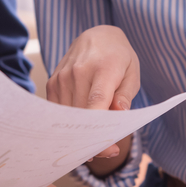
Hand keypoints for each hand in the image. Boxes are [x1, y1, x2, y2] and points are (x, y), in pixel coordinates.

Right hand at [47, 24, 139, 159]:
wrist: (96, 35)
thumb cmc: (118, 57)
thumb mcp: (132, 72)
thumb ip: (126, 95)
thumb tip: (119, 114)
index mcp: (103, 68)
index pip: (96, 103)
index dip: (99, 130)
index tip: (106, 148)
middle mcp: (78, 72)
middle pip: (81, 115)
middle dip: (93, 137)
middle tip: (106, 150)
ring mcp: (62, 77)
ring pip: (68, 116)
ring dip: (79, 132)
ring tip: (95, 140)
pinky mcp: (53, 82)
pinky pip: (58, 110)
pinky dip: (68, 123)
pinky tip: (80, 129)